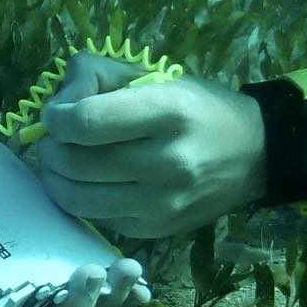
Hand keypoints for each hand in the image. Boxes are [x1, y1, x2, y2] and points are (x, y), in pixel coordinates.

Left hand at [35, 53, 267, 237]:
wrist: (255, 155)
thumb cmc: (200, 109)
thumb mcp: (158, 77)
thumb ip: (101, 76)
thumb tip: (58, 101)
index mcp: (168, 113)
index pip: (86, 122)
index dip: (56, 119)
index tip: (55, 115)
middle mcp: (166, 162)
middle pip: (76, 163)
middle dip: (50, 149)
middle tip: (53, 139)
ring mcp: (161, 203)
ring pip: (77, 199)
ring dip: (55, 179)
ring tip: (59, 162)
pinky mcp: (155, 230)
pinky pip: (97, 218)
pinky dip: (80, 200)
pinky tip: (86, 183)